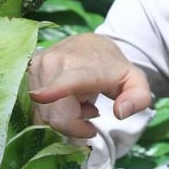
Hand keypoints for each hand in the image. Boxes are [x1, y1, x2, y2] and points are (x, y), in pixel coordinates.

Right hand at [27, 34, 154, 138]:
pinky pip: (36, 105)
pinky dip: (52, 108)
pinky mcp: (30, 68)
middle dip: (74, 124)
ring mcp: (40, 65)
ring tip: (81, 102)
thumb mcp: (136, 83)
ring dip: (64, 116)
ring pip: (44, 113)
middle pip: (55, 114)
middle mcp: (58, 62)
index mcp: (86, 67)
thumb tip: (120, 112)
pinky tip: (66, 98)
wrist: (92, 45)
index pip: (66, 80)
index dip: (54, 91)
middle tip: (92, 113)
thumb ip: (138, 99)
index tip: (42, 97)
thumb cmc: (114, 68)